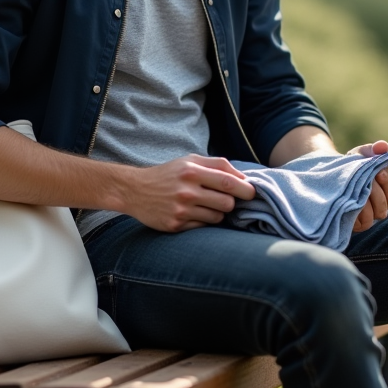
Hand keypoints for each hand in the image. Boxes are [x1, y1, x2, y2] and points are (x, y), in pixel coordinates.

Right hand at [123, 155, 255, 232]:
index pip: (228, 181)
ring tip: (207, 205)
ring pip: (218, 217)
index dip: (246, 188)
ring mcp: (181, 210)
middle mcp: (187, 191)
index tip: (252, 192)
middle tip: (227, 200)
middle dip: (232, 202)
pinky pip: (203, 226)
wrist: (135, 190)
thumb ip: (216, 164)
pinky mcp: (175, 225)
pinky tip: (194, 213)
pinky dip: (204, 221)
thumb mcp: (189, 160)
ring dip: (218, 212)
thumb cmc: (168, 174)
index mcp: (192, 171)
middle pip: (227, 203)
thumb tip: (243, 177)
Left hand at [347, 140, 387, 232]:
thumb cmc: (352, 165)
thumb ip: (373, 149)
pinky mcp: (359, 224)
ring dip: (364, 202)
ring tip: (353, 192)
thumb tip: (383, 146)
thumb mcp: (361, 154)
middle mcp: (381, 204)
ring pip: (375, 215)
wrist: (334, 176)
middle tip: (362, 181)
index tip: (378, 172)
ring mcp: (371, 215)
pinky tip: (348, 203)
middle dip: (372, 191)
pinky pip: (363, 223)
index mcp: (386, 189)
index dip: (387, 181)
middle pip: (384, 203)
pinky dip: (356, 213)